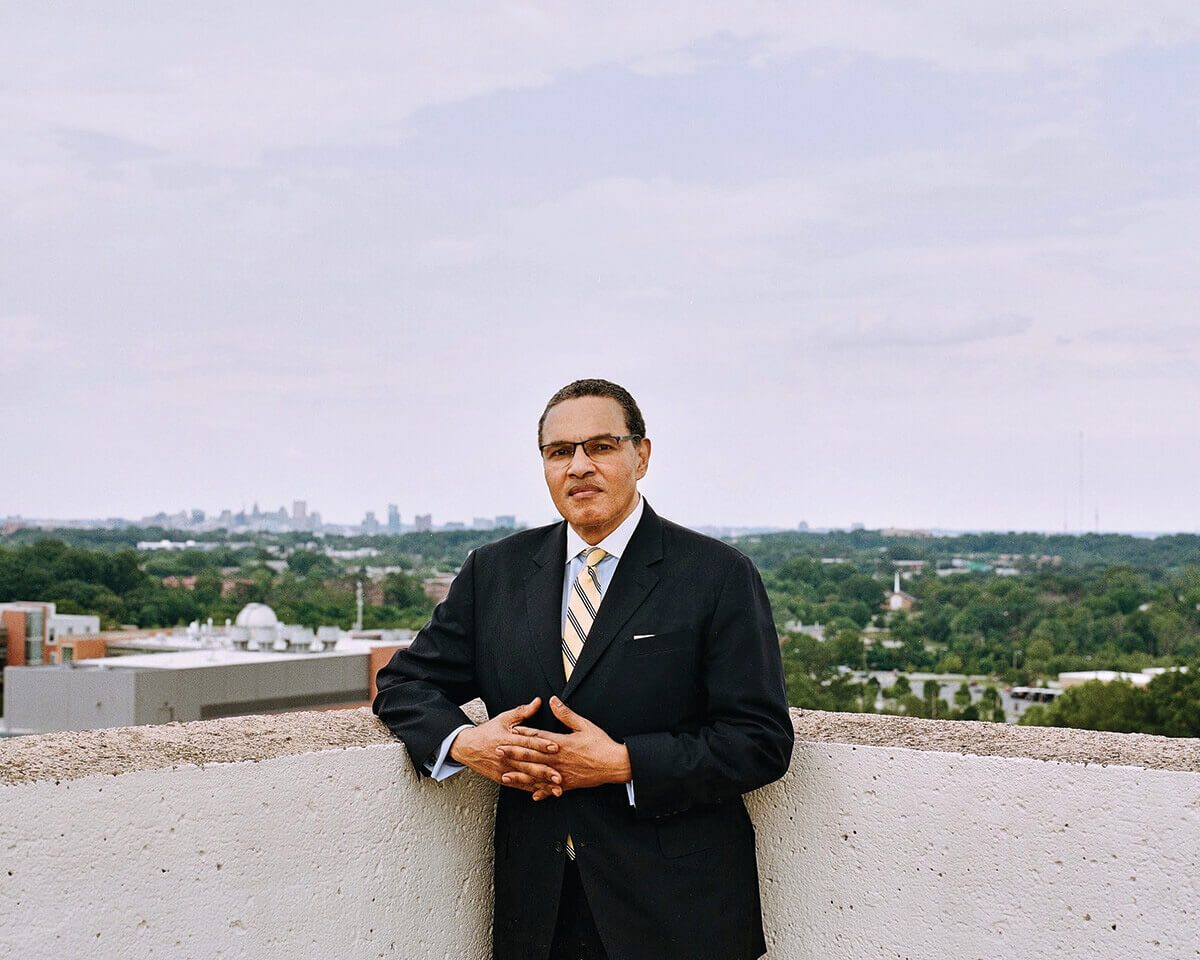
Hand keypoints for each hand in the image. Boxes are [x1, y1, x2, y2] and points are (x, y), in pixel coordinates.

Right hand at [450, 697, 563, 795]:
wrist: (467, 747)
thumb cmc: (487, 732)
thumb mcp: (503, 719)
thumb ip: (522, 711)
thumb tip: (538, 701)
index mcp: (507, 739)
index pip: (527, 741)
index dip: (541, 744)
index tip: (555, 747)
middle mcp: (506, 755)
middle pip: (528, 763)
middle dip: (544, 769)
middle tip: (559, 774)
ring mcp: (504, 769)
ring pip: (525, 777)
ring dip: (541, 783)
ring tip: (556, 788)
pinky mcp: (502, 778)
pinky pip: (519, 785)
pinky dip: (531, 789)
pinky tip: (543, 792)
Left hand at [508, 696, 631, 800]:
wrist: (615, 764)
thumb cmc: (601, 744)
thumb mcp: (585, 725)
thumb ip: (566, 714)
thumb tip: (553, 701)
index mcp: (562, 743)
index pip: (538, 737)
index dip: (523, 734)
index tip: (509, 731)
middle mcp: (559, 759)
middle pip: (532, 756)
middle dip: (514, 753)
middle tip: (498, 751)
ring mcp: (562, 773)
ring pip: (537, 775)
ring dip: (520, 776)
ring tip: (506, 776)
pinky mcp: (569, 783)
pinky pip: (552, 789)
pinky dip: (542, 792)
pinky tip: (532, 794)